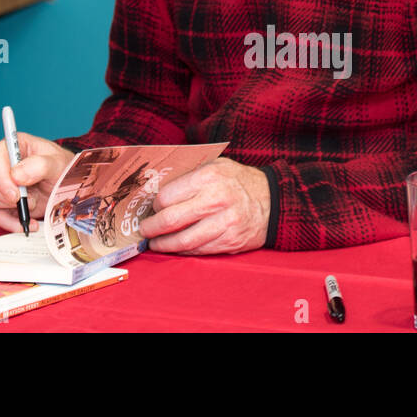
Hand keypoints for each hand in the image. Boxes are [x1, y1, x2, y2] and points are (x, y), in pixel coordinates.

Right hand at [0, 133, 74, 233]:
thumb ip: (40, 165)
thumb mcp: (57, 163)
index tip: (15, 194)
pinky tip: (27, 222)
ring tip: (32, 203)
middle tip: (29, 199)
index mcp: (12, 147)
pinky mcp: (1, 202)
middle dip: (5, 195)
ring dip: (9, 207)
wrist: (65, 185)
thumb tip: (16, 175)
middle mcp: (1, 164)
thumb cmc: (60, 168)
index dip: (1, 178)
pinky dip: (10, 223)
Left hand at [138, 158, 270, 254]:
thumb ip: (190, 174)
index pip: (168, 195)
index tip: (150, 208)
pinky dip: (183, 251)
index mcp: (208, 177)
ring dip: (164, 244)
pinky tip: (175, 247)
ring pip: (184, 240)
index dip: (154, 204)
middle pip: (172, 219)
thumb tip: (158, 187)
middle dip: (152, 228)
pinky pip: (200, 250)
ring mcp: (224, 223)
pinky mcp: (230, 241)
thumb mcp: (215, 165)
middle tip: (144, 230)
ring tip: (154, 243)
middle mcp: (216, 200)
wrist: (272, 201)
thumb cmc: (238, 180)